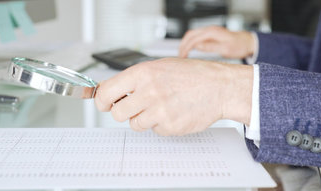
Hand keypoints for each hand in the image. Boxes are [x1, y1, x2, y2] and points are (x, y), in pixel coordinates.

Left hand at [94, 58, 253, 135]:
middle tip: (134, 107)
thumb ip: (135, 78)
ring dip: (143, 118)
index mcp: (143, 73)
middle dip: (123, 112)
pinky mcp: (169, 126)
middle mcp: (149, 92)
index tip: (104, 103)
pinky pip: (154, 130)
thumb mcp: (160, 67)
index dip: (102, 100)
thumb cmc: (192, 75)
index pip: (106, 92)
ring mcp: (159, 111)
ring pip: (134, 124)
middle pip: (117, 113)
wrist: (219, 87)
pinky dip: (160, 124)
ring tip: (160, 107)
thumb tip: (112, 91)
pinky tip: (173, 112)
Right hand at [179, 26, 254, 58]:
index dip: (186, 48)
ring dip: (186, 43)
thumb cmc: (239, 46)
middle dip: (183, 45)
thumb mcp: (226, 49)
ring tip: (182, 54)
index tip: (182, 57)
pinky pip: (197, 37)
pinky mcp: (210, 35)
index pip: (194, 39)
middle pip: (190, 35)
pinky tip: (189, 50)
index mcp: (212, 33)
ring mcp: (210, 32)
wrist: (247, 42)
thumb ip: (211, 47)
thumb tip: (198, 46)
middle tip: (179, 56)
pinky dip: (190, 43)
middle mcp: (210, 30)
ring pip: (192, 35)